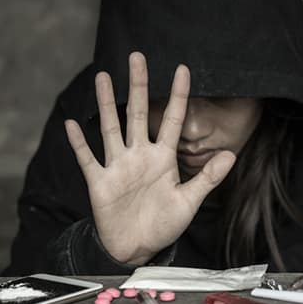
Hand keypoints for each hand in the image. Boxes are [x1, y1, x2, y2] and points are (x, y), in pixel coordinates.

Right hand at [64, 52, 235, 263]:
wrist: (138, 246)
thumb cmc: (164, 223)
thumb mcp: (189, 201)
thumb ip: (207, 178)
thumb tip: (231, 154)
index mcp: (164, 158)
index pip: (174, 120)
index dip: (179, 95)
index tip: (183, 69)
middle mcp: (140, 155)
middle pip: (140, 114)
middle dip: (139, 86)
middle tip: (137, 57)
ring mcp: (119, 166)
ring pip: (112, 128)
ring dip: (107, 104)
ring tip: (103, 77)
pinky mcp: (100, 182)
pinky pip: (87, 159)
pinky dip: (79, 143)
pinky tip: (71, 124)